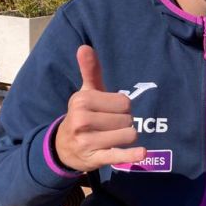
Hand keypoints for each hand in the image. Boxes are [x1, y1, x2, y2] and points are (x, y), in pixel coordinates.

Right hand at [55, 45, 146, 171]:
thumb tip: (84, 47)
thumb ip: (89, 70)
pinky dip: (131, 155)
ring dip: (125, 138)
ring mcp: (88, 141)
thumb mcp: (86, 93)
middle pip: (128, 118)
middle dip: (123, 122)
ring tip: (111, 138)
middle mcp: (82, 120)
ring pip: (129, 135)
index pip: (124, 101)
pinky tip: (142, 152)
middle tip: (107, 126)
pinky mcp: (95, 158)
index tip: (108, 111)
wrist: (63, 147)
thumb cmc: (83, 115)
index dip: (122, 107)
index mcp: (82, 100)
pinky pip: (118, 156)